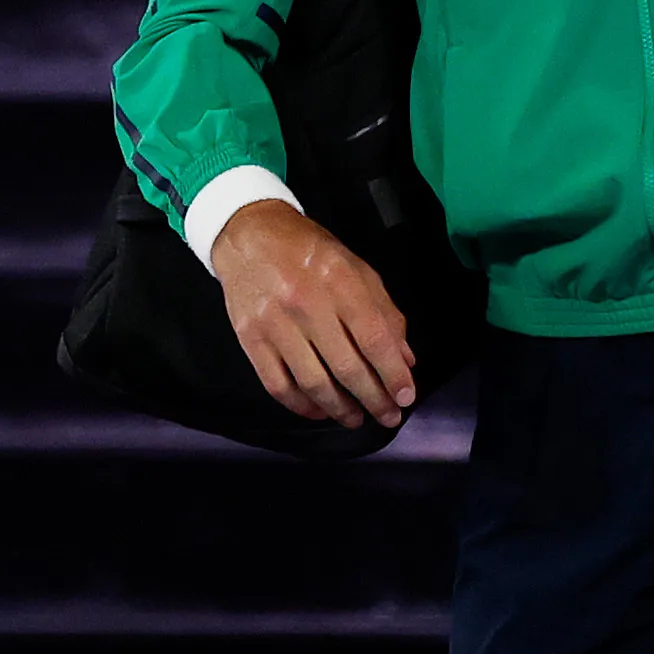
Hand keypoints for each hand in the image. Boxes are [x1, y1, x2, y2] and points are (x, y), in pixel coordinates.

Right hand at [213, 198, 414, 427]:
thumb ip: (384, 312)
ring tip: (357, 419)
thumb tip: (404, 359)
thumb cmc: (308, 251)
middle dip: (373, 399)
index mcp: (339, 281)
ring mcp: (275, 324)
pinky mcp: (250, 339)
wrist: (248, 234)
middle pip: (346, 367)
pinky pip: (278, 385)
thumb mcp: (355, 268)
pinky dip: (302, 406)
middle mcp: (306, 303)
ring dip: (340, 409)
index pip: (373, 338)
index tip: (406, 397)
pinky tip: (319, 410)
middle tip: (388, 416)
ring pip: (313, 383)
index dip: (393, 373)